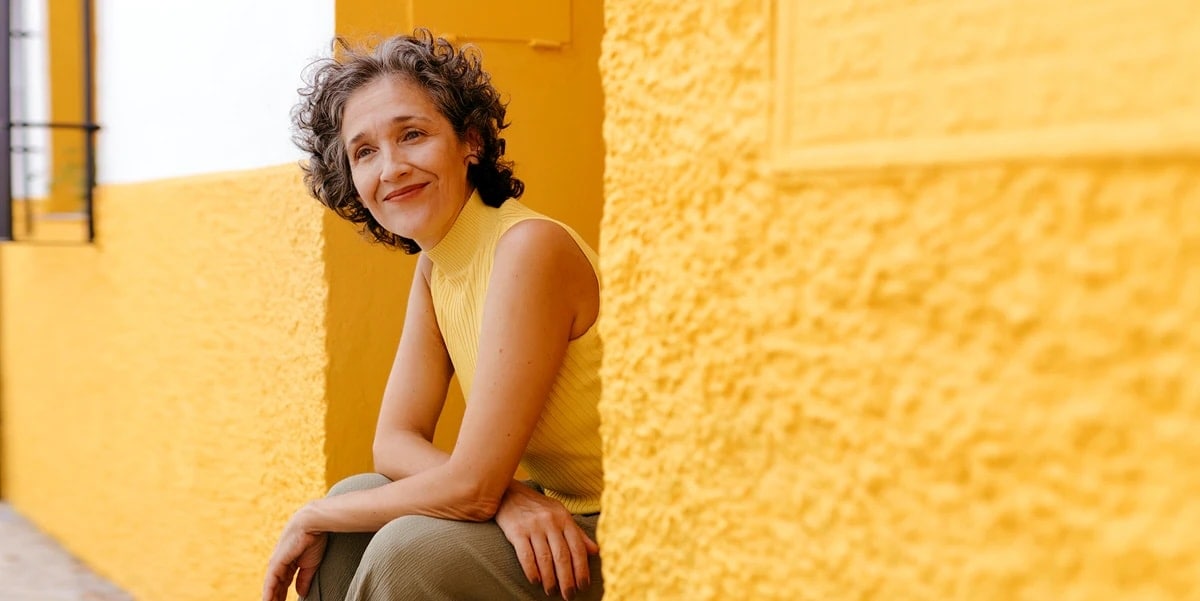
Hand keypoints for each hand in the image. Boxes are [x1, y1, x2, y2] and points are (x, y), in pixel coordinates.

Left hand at [262, 505, 326, 600]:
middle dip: (276, 598)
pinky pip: (270, 582)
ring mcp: (276, 563)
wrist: (312, 524)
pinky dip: (269, 593)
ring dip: (271, 598)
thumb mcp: (310, 565)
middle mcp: (279, 564)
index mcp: (288, 563)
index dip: (283, 595)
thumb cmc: (314, 540)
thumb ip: (304, 579)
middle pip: (276, 587)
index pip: (284, 584)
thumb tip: (301, 593)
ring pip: (271, 586)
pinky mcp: (275, 562)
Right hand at [495, 481, 598, 600]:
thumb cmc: (538, 507)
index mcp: (564, 519)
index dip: (582, 569)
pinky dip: (532, 571)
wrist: (509, 493)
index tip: (583, 586)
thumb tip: (595, 551)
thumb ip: (577, 533)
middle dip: (567, 579)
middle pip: (562, 556)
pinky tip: (535, 581)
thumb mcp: (560, 514)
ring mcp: (533, 526)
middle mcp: (550, 522)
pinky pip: (526, 555)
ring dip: (550, 579)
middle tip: (569, 595)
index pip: (577, 548)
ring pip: (545, 558)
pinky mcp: (516, 531)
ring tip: (552, 591)